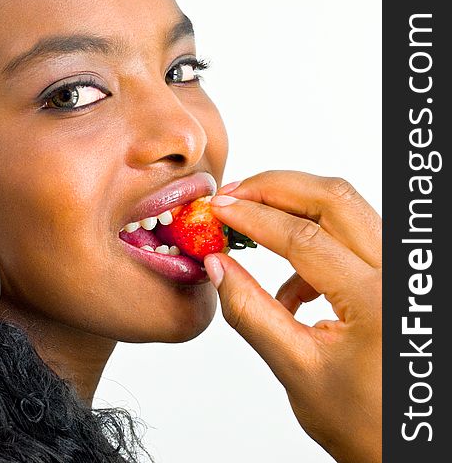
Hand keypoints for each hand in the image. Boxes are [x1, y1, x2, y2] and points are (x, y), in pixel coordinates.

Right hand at [204, 171, 380, 462]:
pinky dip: (314, 243)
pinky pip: (351, 235)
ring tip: (253, 226)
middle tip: (235, 193)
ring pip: (345, 208)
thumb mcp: (297, 369)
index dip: (253, 218)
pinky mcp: (393, 272)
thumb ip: (251, 312)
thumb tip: (217, 265)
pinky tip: (293, 285)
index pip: (303, 238)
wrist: (406, 443)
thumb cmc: (365, 423)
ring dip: (294, 206)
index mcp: (376, 300)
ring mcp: (399, 269)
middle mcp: (396, 273)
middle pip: (333, 199)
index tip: (218, 209)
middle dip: (276, 187)